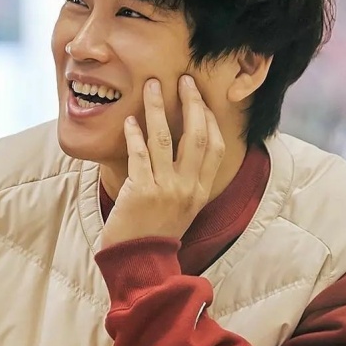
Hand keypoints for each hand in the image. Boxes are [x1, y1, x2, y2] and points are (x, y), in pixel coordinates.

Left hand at [100, 75, 225, 248]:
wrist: (140, 264)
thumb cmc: (158, 232)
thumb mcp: (184, 207)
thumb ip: (188, 180)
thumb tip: (185, 149)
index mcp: (200, 190)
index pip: (214, 146)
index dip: (209, 118)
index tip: (200, 98)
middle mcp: (188, 187)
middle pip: (196, 136)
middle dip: (191, 103)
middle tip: (183, 80)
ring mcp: (165, 188)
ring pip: (164, 139)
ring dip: (157, 108)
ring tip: (151, 86)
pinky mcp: (140, 191)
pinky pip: (139, 155)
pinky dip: (134, 134)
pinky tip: (130, 120)